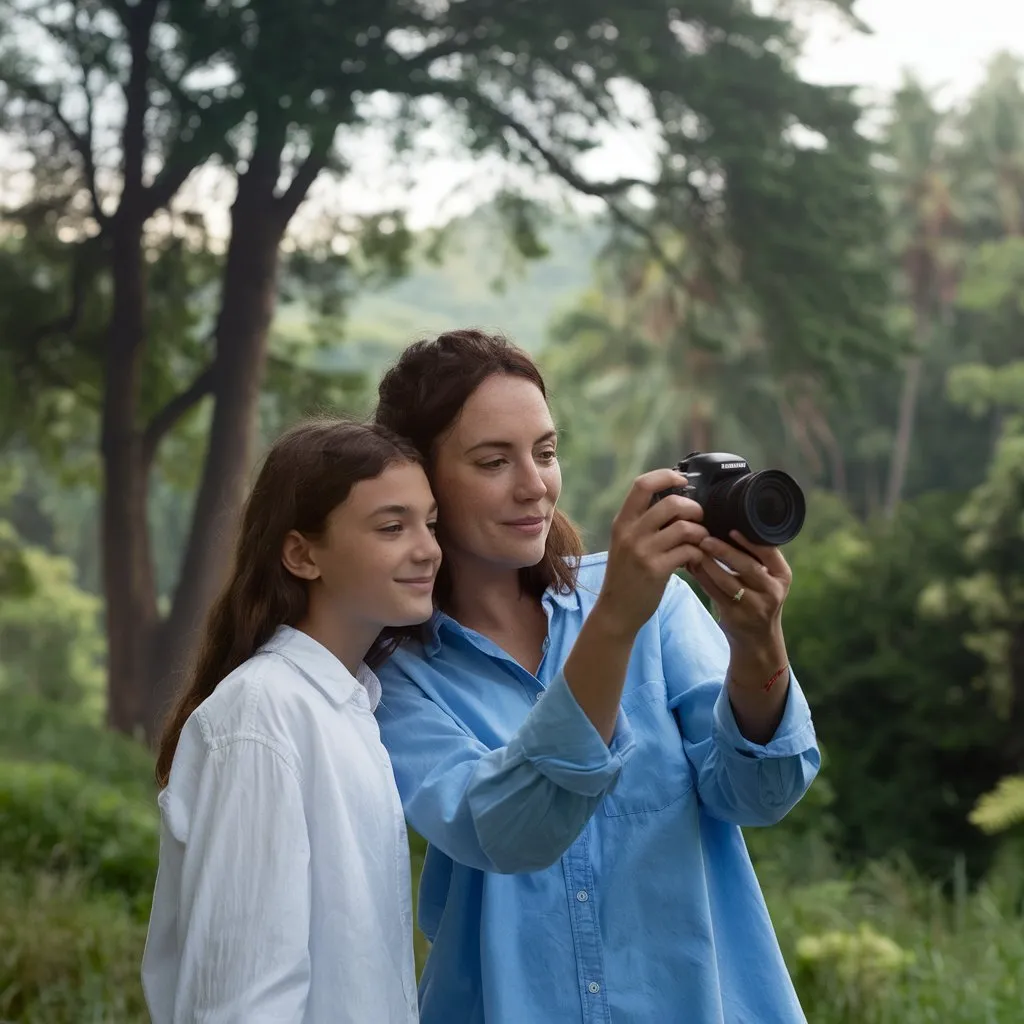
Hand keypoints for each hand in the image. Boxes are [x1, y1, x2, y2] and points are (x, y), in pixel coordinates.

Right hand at [595, 470, 708, 637]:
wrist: (617, 611)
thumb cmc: (626, 576)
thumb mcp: (626, 543)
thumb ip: (643, 522)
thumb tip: (675, 500)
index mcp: (622, 522)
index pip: (642, 485)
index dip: (666, 476)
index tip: (682, 480)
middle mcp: (630, 533)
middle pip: (671, 503)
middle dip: (693, 507)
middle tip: (698, 518)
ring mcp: (642, 551)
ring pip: (684, 527)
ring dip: (699, 532)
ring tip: (699, 541)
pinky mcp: (656, 570)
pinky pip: (688, 550)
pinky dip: (698, 552)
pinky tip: (696, 559)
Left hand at [689, 530, 791, 645]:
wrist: (757, 638)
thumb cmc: (758, 597)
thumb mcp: (766, 579)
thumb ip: (754, 558)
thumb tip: (723, 526)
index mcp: (782, 575)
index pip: (769, 553)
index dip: (750, 541)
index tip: (731, 529)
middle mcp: (772, 591)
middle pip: (747, 566)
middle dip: (724, 550)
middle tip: (704, 538)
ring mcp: (754, 606)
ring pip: (726, 580)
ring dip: (707, 563)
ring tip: (693, 549)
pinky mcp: (735, 616)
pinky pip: (713, 592)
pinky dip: (700, 577)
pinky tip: (691, 565)